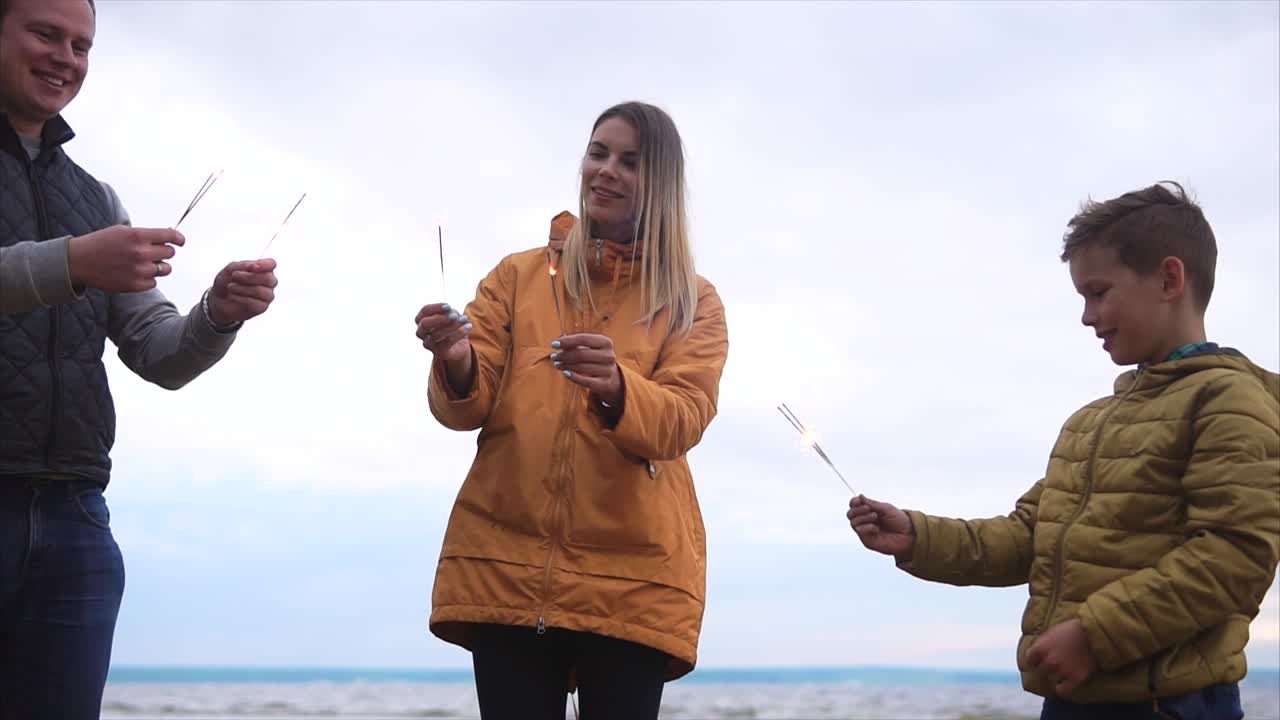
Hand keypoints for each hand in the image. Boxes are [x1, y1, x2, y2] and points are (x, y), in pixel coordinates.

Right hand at [67, 225, 184, 292]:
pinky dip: (147, 278)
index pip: (170, 236)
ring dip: (158, 267)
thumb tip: (170, 235)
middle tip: (151, 252)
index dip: (178, 239)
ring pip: (165, 269)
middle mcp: (140, 253)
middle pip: (170, 254)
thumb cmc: (101, 243)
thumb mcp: (122, 231)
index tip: (180, 242)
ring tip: (142, 264)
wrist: (79, 262)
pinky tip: (133, 273)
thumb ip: (146, 235)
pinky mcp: (135, 285)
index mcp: (138, 236)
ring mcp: (139, 270)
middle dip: (163, 252)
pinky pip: (154, 282)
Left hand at [207, 259, 277, 324]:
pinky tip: (233, 296)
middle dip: (248, 277)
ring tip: (231, 287)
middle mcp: (269, 282)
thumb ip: (243, 265)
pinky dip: (241, 299)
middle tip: (234, 276)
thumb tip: (254, 266)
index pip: (271, 264)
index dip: (265, 264)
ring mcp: (267, 295)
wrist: (219, 300)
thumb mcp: (230, 269)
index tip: (253, 267)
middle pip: (268, 278)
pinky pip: (255, 304)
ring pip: (261, 291)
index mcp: (263, 269)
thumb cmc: (227, 282)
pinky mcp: (262, 307)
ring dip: (242, 288)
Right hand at [415, 303, 473, 394]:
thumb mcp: (451, 315)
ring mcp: (428, 344)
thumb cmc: (452, 326)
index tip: (449, 306)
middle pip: (425, 324)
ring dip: (453, 325)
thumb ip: (449, 312)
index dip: (436, 307)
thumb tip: (451, 313)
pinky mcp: (438, 352)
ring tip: (465, 319)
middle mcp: (421, 333)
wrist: (459, 345)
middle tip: (455, 315)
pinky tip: (469, 326)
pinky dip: (459, 332)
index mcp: (421, 320)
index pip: (424, 311)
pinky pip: (447, 341)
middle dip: (440, 318)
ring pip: (437, 334)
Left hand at [552, 333, 620, 404]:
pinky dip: (573, 377)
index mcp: (606, 342)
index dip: (567, 341)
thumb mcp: (588, 347)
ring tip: (557, 364)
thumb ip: (573, 343)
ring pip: (582, 367)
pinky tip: (565, 373)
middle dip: (564, 355)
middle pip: (581, 354)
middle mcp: (609, 356)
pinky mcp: (605, 383)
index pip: (583, 339)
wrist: (610, 375)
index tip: (554, 344)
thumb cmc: (594, 357)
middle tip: (554, 357)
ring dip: (566, 366)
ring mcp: (608, 370)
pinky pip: (585, 381)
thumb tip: (558, 339)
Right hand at [847, 495, 915, 558]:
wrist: (909, 535)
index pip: (854, 506)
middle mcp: (865, 521)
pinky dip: (866, 527)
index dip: (853, 502)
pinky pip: (859, 531)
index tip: (858, 500)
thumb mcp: (886, 508)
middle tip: (869, 509)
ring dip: (863, 517)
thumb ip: (872, 503)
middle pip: (850, 514)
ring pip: (853, 522)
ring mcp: (865, 531)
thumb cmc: (900, 521)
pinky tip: (876, 528)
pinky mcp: (867, 541)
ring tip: (875, 517)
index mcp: (869, 511)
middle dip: (857, 509)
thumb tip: (859, 496)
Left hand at [1025, 619, 1097, 695]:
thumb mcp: (1052, 632)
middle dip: (1046, 667)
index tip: (1037, 661)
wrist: (1094, 634)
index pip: (1029, 660)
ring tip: (1064, 668)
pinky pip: (1063, 690)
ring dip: (1057, 675)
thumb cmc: (1072, 629)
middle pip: (1041, 670)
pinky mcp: (1075, 678)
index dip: (1034, 660)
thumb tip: (1036, 651)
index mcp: (1040, 648)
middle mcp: (1049, 661)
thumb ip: (1042, 643)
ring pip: (1052, 678)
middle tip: (1054, 663)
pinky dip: (1062, 688)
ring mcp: (1062, 671)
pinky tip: (1064, 684)